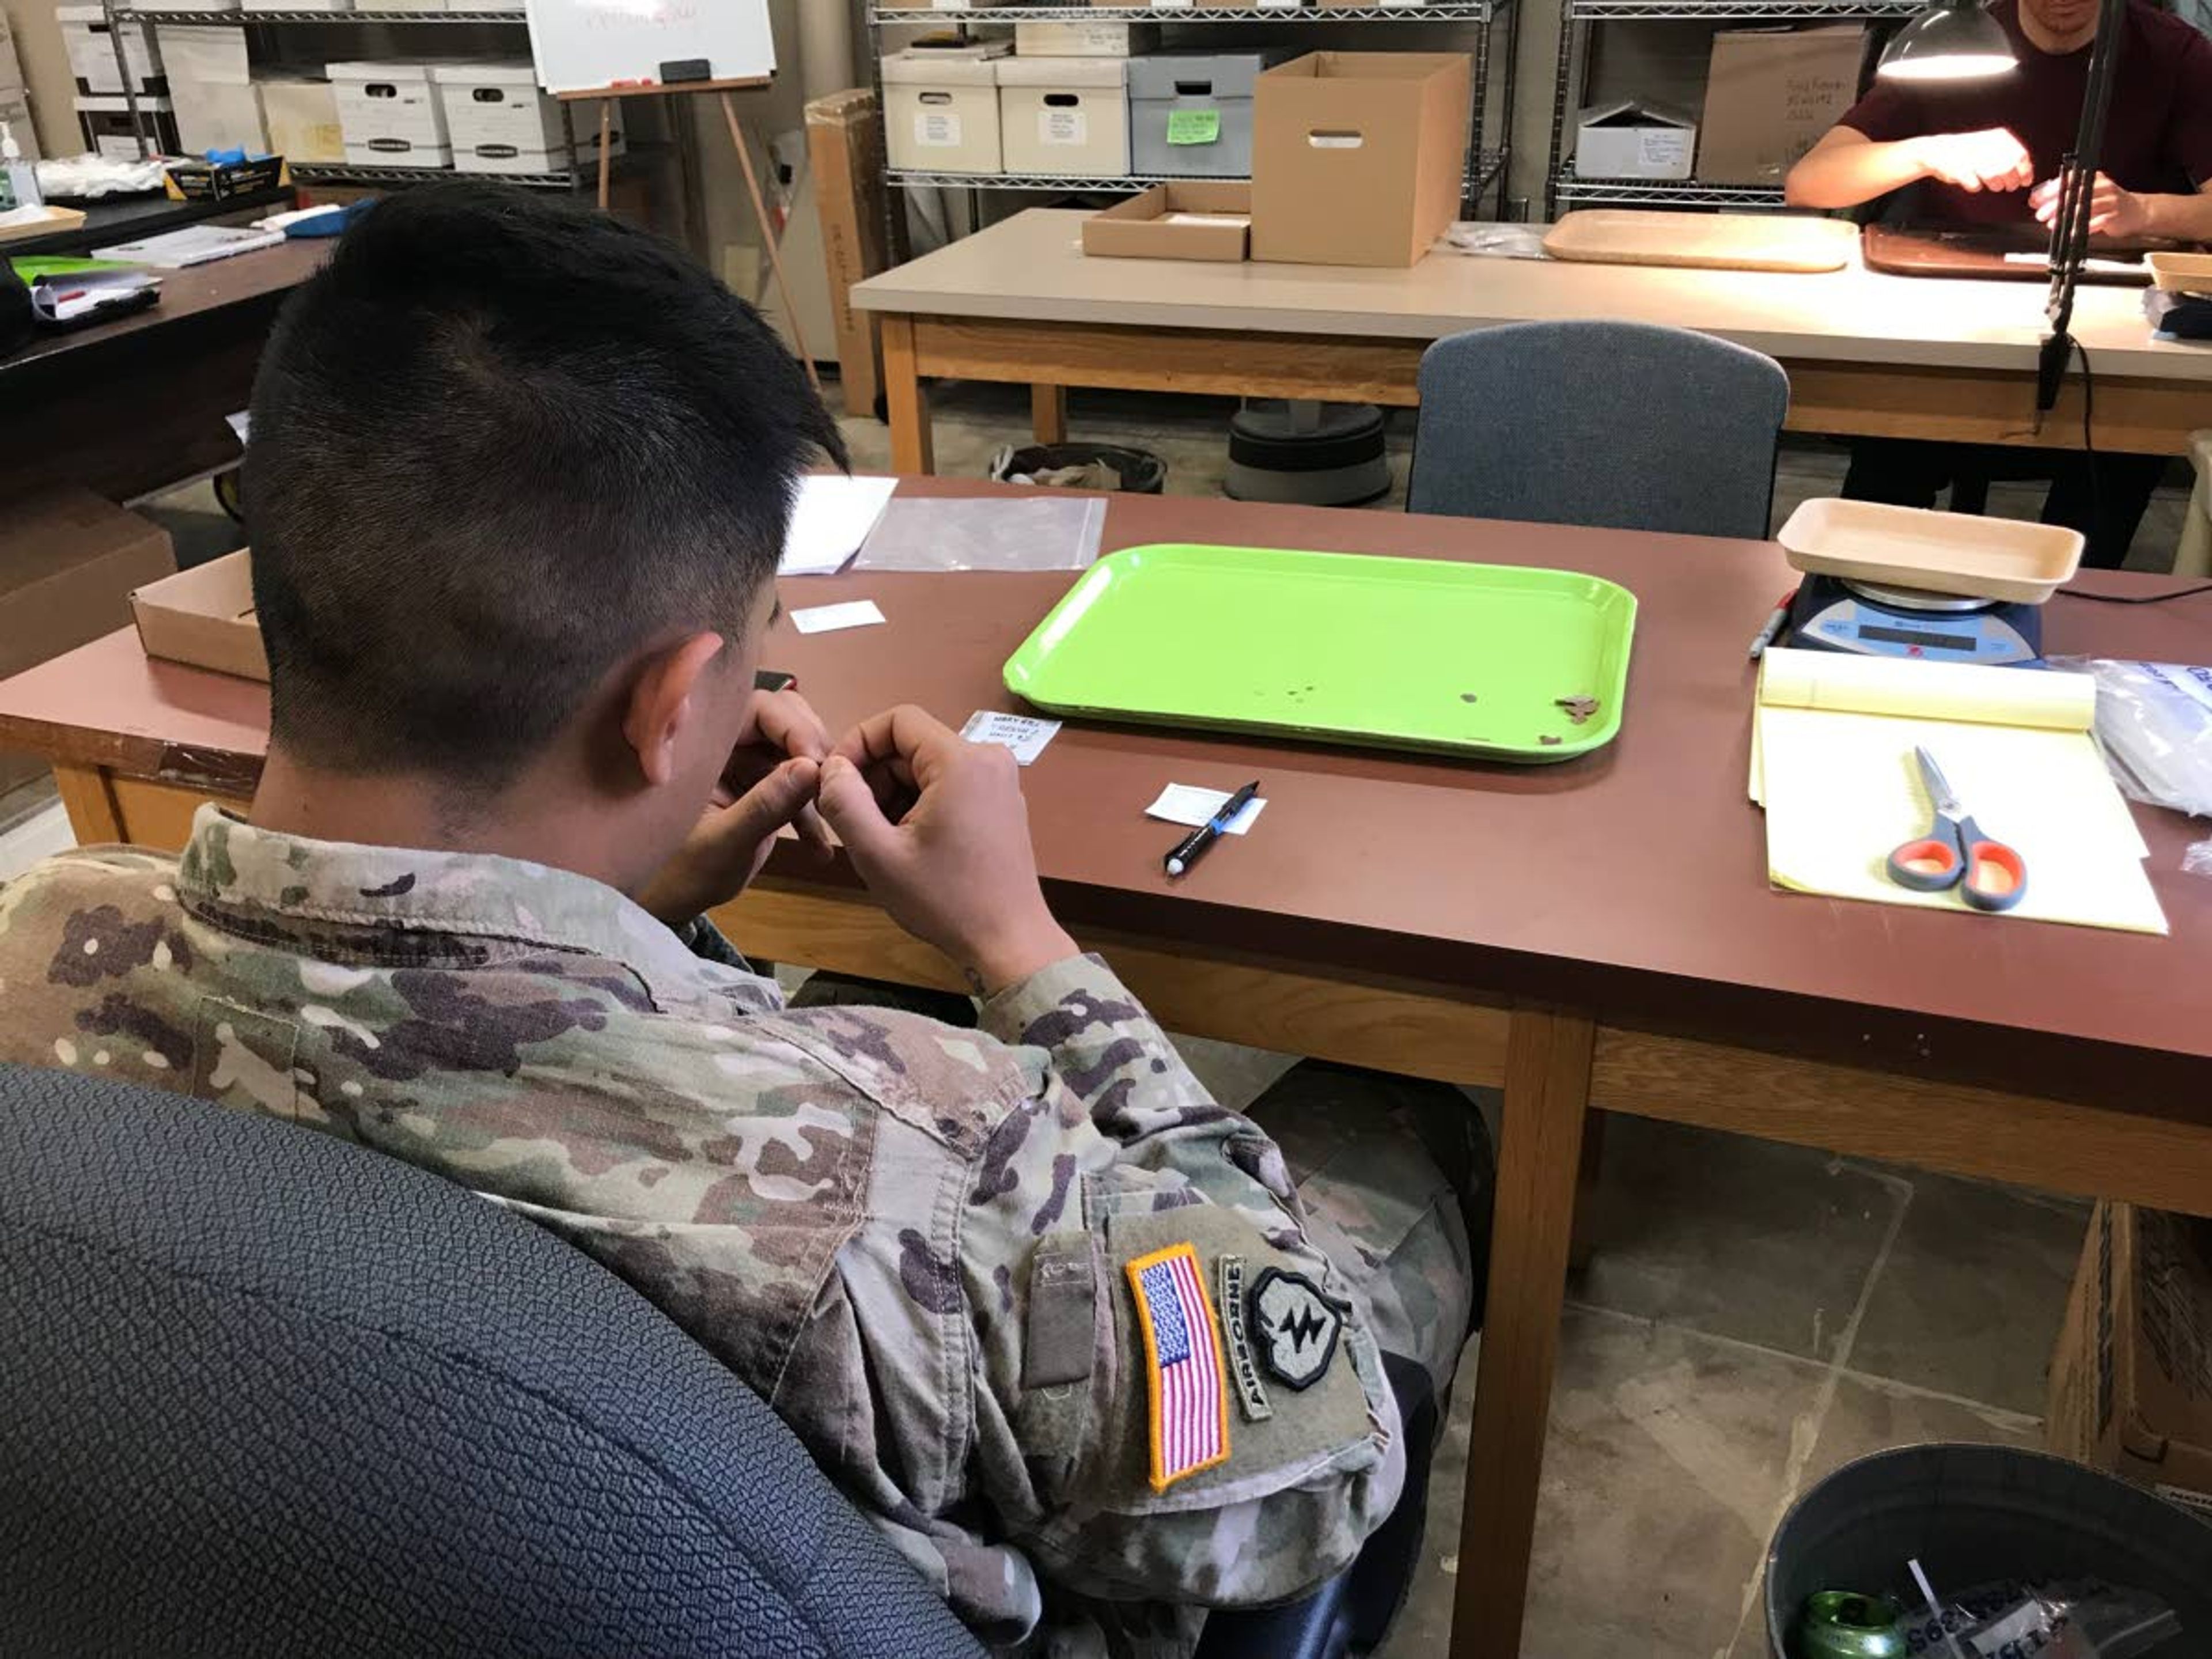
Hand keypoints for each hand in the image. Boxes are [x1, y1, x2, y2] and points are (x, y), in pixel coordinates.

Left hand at [635, 688, 835, 923]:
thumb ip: (765, 805)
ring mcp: (743, 766)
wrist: (664, 903)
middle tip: (832, 784)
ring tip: (834, 815)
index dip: (793, 726)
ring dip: (817, 785)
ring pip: (795, 753)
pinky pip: (794, 789)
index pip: (758, 709)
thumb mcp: (724, 842)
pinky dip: (809, 816)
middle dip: (811, 750)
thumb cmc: (676, 873)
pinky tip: (819, 851)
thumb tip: (811, 767)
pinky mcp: (759, 790)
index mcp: (703, 742)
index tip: (817, 762)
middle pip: (784, 721)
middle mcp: (725, 744)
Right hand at [815, 705, 1077, 993]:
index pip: (897, 721)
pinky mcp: (1002, 803)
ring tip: (883, 842)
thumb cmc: (944, 901)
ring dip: (895, 796)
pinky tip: (910, 846)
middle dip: (875, 778)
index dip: (858, 743)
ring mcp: (1000, 781)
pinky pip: (950, 786)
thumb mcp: (878, 854)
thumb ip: (843, 802)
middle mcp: (988, 759)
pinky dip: (921, 806)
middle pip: (912, 746)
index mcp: (961, 760)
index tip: (836, 782)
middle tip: (854, 824)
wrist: (1009, 942)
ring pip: (928, 768)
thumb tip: (831, 767)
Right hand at [1910, 129, 2033, 193]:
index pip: (2020, 155)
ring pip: (1994, 178)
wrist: (1938, 151)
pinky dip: (1975, 186)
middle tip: (2009, 186)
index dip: (2025, 171)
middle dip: (2011, 181)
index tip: (2025, 181)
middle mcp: (1988, 145)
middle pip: (2009, 169)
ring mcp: (1973, 157)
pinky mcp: (1961, 170)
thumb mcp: (1991, 145)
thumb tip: (2026, 171)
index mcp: (1998, 137)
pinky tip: (1973, 181)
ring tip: (1992, 184)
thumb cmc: (1967, 151)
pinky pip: (1975, 185)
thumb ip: (2009, 155)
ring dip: (1996, 185)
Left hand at [2031, 172, 2149, 238]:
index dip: (2049, 190)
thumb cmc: (2107, 203)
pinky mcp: (2116, 215)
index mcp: (2093, 178)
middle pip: (2075, 193)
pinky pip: (2097, 221)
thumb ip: (2065, 194)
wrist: (2136, 211)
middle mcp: (2103, 186)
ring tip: (2051, 224)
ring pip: (2085, 206)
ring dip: (2066, 217)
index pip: (2068, 180)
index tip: (2035, 201)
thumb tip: (2037, 199)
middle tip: (2040, 215)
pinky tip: (2071, 233)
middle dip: (2054, 204)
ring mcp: (2111, 200)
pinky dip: (2083, 227)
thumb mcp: (2087, 193)